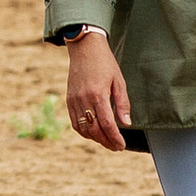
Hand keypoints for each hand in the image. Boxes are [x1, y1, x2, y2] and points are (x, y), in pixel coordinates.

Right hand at [61, 27, 131, 151]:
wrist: (84, 48)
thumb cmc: (104, 63)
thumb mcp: (119, 81)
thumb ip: (122, 103)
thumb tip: (126, 123)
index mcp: (98, 94)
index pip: (107, 123)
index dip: (115, 137)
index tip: (121, 145)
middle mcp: (83, 99)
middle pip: (94, 130)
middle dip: (106, 142)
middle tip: (117, 147)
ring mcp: (74, 100)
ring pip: (82, 129)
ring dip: (95, 139)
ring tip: (107, 141)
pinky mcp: (69, 100)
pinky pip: (74, 122)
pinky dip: (84, 132)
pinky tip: (93, 133)